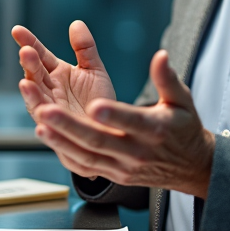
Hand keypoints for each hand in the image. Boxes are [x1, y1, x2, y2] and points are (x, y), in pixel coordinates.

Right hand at [11, 21, 115, 120]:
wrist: (111, 130)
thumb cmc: (100, 101)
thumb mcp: (94, 70)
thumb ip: (85, 48)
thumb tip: (76, 23)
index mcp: (58, 73)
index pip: (40, 55)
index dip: (29, 42)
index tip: (16, 30)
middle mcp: (50, 90)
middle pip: (35, 74)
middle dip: (29, 64)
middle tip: (26, 52)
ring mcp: (51, 109)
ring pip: (35, 98)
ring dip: (29, 91)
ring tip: (26, 82)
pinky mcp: (57, 129)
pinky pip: (47, 122)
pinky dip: (42, 116)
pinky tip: (40, 110)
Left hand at [35, 50, 215, 197]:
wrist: (190, 167)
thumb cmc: (184, 128)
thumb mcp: (182, 100)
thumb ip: (167, 78)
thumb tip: (160, 55)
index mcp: (156, 130)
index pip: (133, 122)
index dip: (114, 115)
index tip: (94, 105)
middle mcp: (137, 152)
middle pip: (99, 140)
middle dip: (70, 126)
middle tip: (46, 110)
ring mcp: (123, 167)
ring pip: (87, 156)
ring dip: (61, 140)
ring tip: (40, 123)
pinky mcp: (114, 174)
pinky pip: (85, 165)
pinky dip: (65, 152)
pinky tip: (48, 137)